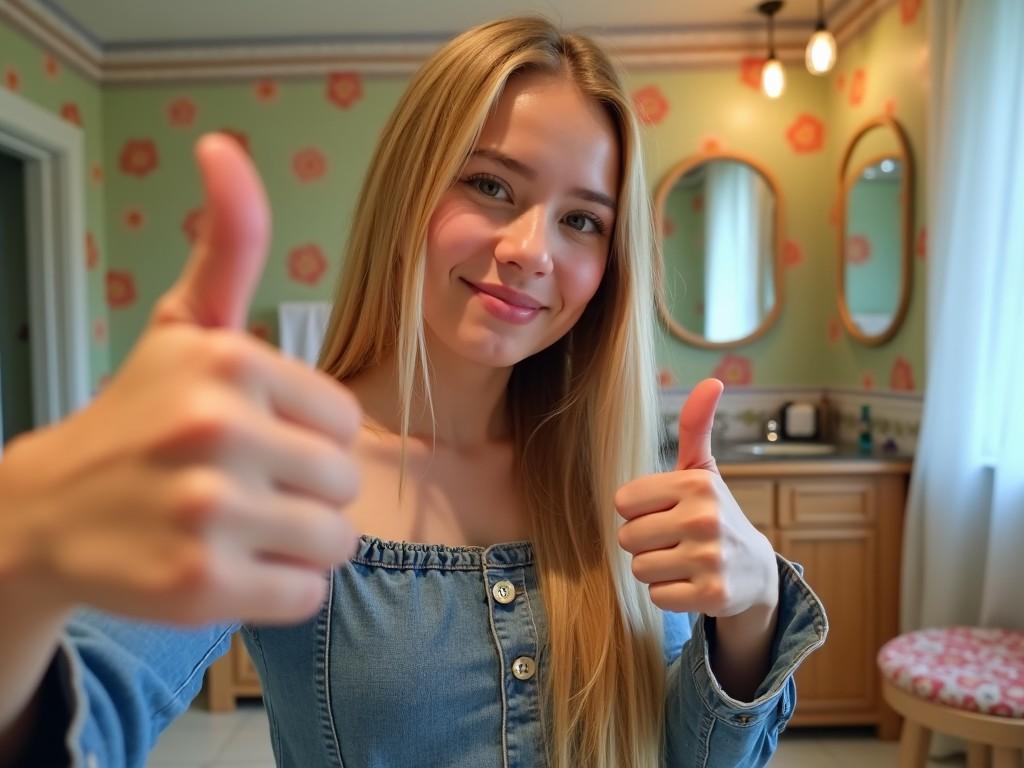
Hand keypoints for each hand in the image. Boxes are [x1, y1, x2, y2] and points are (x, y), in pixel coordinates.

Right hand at [0, 134, 361, 625]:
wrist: (50, 508)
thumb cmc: (142, 411)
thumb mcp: (186, 324)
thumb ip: (227, 244)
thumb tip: (224, 147)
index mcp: (230, 361)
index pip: (347, 421)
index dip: (311, 436)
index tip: (260, 436)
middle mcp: (217, 429)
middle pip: (346, 482)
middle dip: (308, 490)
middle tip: (246, 485)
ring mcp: (205, 511)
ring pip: (335, 542)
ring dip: (298, 542)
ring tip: (242, 525)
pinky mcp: (198, 585)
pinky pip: (304, 594)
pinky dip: (280, 589)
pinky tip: (230, 565)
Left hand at [615, 378, 777, 617]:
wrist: (755, 572)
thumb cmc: (715, 514)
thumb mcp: (703, 470)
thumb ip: (695, 426)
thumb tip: (712, 380)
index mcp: (696, 483)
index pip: (622, 502)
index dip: (637, 511)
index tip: (664, 512)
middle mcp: (704, 518)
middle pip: (626, 537)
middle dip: (644, 542)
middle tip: (674, 540)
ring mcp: (710, 558)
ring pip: (639, 569)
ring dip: (656, 569)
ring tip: (683, 560)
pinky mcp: (712, 595)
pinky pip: (657, 597)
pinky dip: (670, 594)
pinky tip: (693, 583)